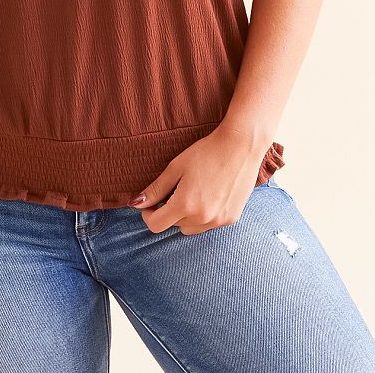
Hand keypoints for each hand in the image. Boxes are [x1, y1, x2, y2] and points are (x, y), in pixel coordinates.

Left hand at [128, 122, 266, 234]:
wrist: (241, 146)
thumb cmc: (206, 152)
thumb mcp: (175, 168)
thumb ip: (155, 189)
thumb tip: (134, 204)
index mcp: (185, 205)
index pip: (156, 225)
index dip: (148, 214)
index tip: (151, 202)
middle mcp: (203, 218)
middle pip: (174, 226)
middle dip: (169, 212)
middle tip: (175, 189)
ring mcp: (219, 221)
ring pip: (191, 228)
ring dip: (186, 216)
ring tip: (192, 191)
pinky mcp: (231, 218)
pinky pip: (209, 225)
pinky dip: (203, 215)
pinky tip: (208, 194)